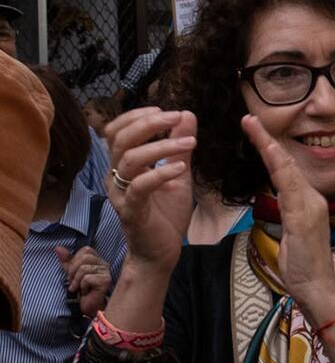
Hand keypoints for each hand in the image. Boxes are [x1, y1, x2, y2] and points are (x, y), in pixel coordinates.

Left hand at [56, 244, 113, 317]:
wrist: (90, 307)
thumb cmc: (82, 291)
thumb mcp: (71, 273)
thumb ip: (66, 260)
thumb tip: (58, 248)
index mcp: (97, 260)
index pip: (86, 250)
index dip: (75, 260)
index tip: (73, 273)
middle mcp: (104, 264)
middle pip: (85, 257)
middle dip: (73, 270)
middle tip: (73, 281)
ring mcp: (106, 272)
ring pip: (84, 268)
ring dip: (76, 280)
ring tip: (77, 288)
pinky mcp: (105, 281)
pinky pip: (87, 278)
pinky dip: (82, 286)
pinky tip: (84, 292)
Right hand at [101, 106, 196, 272]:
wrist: (162, 252)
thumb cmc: (165, 213)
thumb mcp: (178, 174)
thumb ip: (179, 147)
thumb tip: (186, 114)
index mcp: (124, 166)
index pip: (117, 131)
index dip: (136, 116)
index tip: (165, 110)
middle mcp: (116, 177)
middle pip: (119, 140)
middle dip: (148, 124)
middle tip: (175, 117)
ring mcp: (121, 195)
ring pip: (129, 160)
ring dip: (160, 146)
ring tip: (190, 142)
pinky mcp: (131, 212)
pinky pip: (139, 188)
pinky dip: (160, 173)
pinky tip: (180, 168)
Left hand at [241, 115, 334, 318]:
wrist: (316, 287)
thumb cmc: (301, 265)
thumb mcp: (291, 232)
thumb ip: (288, 210)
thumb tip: (281, 197)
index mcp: (307, 201)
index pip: (286, 169)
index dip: (270, 149)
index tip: (254, 130)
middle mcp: (312, 198)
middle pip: (287, 163)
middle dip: (267, 140)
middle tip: (249, 119)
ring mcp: (310, 206)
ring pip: (287, 170)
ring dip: (269, 148)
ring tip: (253, 128)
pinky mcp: (305, 217)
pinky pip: (289, 188)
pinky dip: (279, 169)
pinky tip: (270, 155)